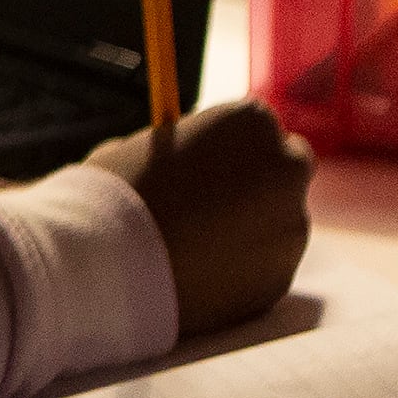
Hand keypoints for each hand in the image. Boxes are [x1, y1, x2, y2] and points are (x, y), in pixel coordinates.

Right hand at [85, 100, 312, 336]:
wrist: (107, 265)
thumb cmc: (113, 195)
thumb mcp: (141, 148)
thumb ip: (180, 153)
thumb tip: (185, 166)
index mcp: (251, 121)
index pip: (257, 125)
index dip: (227, 146)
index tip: (201, 162)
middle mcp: (286, 168)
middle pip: (285, 167)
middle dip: (258, 182)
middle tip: (211, 201)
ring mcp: (291, 226)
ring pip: (277, 223)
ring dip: (247, 230)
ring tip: (188, 247)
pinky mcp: (280, 277)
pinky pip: (264, 268)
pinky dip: (239, 271)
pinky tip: (194, 274)